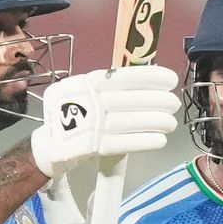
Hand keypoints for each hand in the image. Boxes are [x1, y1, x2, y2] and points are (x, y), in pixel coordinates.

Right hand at [31, 65, 179, 176]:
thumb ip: (112, 89)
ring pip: (128, 121)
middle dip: (157, 101)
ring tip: (171, 123)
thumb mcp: (88, 94)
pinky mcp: (89, 147)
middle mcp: (86, 101)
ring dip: (155, 121)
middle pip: (128, 100)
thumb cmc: (74, 116)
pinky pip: (122, 142)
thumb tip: (150, 84)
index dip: (150, 77)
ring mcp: (87, 125)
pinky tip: (160, 139)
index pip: (123, 76)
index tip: (171, 79)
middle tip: (174, 104)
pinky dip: (144, 140)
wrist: (47, 145)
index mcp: (86, 83)